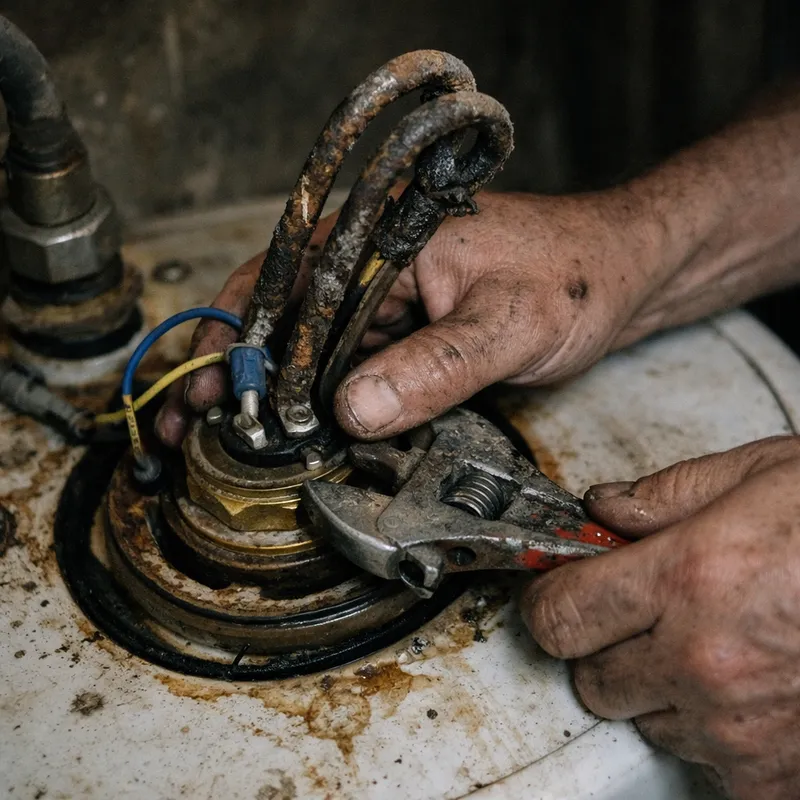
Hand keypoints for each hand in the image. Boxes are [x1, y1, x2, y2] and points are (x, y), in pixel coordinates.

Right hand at [156, 189, 661, 445]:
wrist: (619, 274)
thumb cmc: (573, 277)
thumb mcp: (508, 324)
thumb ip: (436, 366)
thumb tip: (357, 409)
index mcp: (382, 238)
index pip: (286, 285)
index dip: (239, 338)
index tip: (208, 390)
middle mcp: (373, 263)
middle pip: (285, 317)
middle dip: (237, 369)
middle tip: (191, 420)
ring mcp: (388, 298)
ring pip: (313, 345)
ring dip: (272, 389)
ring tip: (228, 432)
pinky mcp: (407, 328)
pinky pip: (352, 363)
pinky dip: (320, 396)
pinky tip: (300, 428)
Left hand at [521, 436, 799, 799]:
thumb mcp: (757, 474)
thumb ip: (663, 495)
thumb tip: (602, 508)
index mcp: (690, 579)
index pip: (560, 613)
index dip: (546, 600)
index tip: (551, 590)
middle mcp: (707, 661)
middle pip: (592, 677)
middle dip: (602, 643)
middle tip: (636, 611)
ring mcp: (743, 729)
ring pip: (646, 721)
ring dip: (660, 686)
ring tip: (712, 642)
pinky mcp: (779, 775)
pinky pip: (708, 765)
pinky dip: (712, 732)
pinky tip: (746, 688)